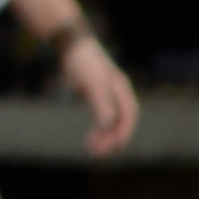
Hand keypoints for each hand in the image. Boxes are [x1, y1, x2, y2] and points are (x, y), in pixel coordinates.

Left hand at [62, 33, 138, 157]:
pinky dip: (100, 128)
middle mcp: (118, 92)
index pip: (128, 116)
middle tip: (97, 155)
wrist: (70, 44)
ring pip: (112, 120)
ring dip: (105, 136)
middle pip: (121, 121)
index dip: (121, 133)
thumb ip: (101, 103)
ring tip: (93, 150)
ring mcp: (108, 93)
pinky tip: (93, 136)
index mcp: (121, 89)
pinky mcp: (96, 93)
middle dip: (112, 139)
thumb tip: (108, 125)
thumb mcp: (92, 83)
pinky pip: (103, 116)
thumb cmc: (82, 61)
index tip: (109, 148)